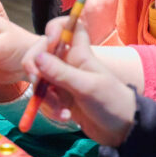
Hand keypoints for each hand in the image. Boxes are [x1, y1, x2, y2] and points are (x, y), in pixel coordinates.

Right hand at [25, 17, 134, 146]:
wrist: (122, 130)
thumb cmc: (111, 101)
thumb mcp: (88, 87)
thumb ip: (61, 73)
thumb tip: (37, 57)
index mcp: (80, 53)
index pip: (68, 26)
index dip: (56, 27)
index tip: (50, 40)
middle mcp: (68, 63)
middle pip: (41, 52)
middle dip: (34, 67)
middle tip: (36, 82)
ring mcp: (62, 80)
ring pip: (39, 78)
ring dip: (44, 96)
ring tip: (61, 111)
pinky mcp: (59, 97)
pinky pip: (43, 98)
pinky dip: (49, 108)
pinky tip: (64, 116)